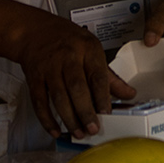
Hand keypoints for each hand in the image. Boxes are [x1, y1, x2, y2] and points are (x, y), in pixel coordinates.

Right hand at [6, 14, 135, 138]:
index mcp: (87, 49)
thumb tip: (129, 94)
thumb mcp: (92, 50)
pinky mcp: (34, 77)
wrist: (35, 31)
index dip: (102, 97)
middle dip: (85, 111)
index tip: (107, 114)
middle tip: (93, 128)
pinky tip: (55, 130)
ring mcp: (49, 67)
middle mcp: (67, 57)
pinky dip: (46, 118)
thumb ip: (109, 76)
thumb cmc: (67, 41)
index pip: (97, 76)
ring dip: (69, 118)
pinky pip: (40, 101)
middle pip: (77, 87)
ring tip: (79, 132)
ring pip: (59, 96)